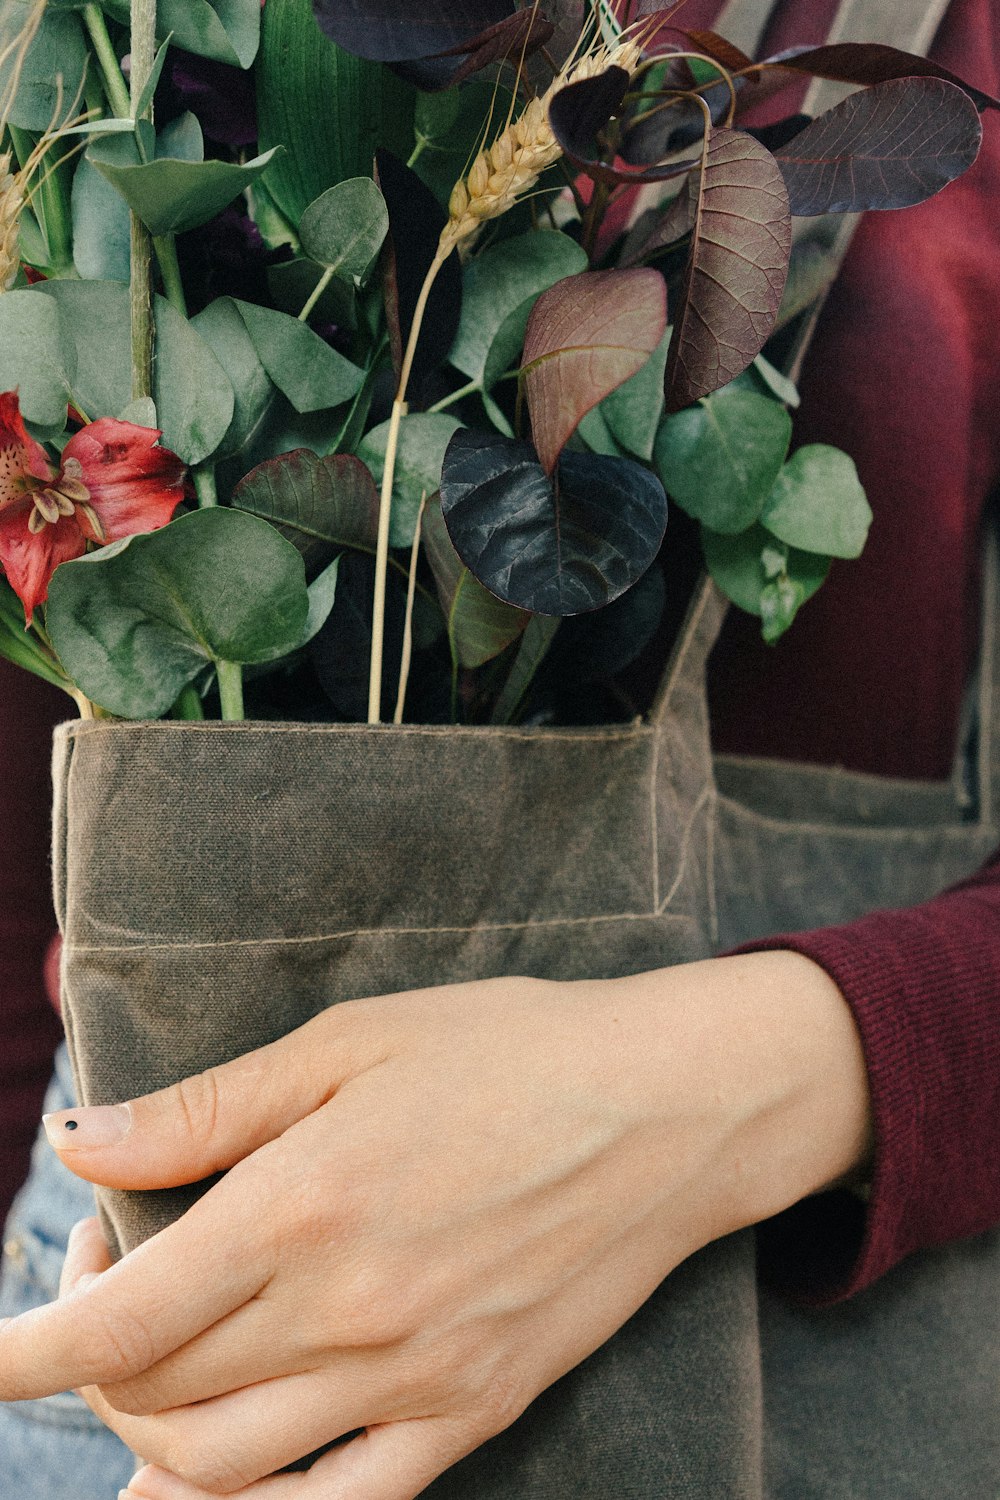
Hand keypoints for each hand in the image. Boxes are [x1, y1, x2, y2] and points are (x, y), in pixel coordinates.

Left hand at [1, 953, 870, 1498]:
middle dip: (91, 1359)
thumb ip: (206, 1109)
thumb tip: (81, 1142)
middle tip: (110, 1277)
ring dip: (152, 1437)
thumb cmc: (507, 1050)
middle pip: (158, 1393)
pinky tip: (219, 1486)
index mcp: (302, 1207)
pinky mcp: (470, 1412)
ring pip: (227, 1470)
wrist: (667, 1108)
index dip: (27, 1348)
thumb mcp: (350, 1043)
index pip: (119, 1319)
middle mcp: (346, 1312)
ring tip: (152, 1370)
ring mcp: (411, 1379)